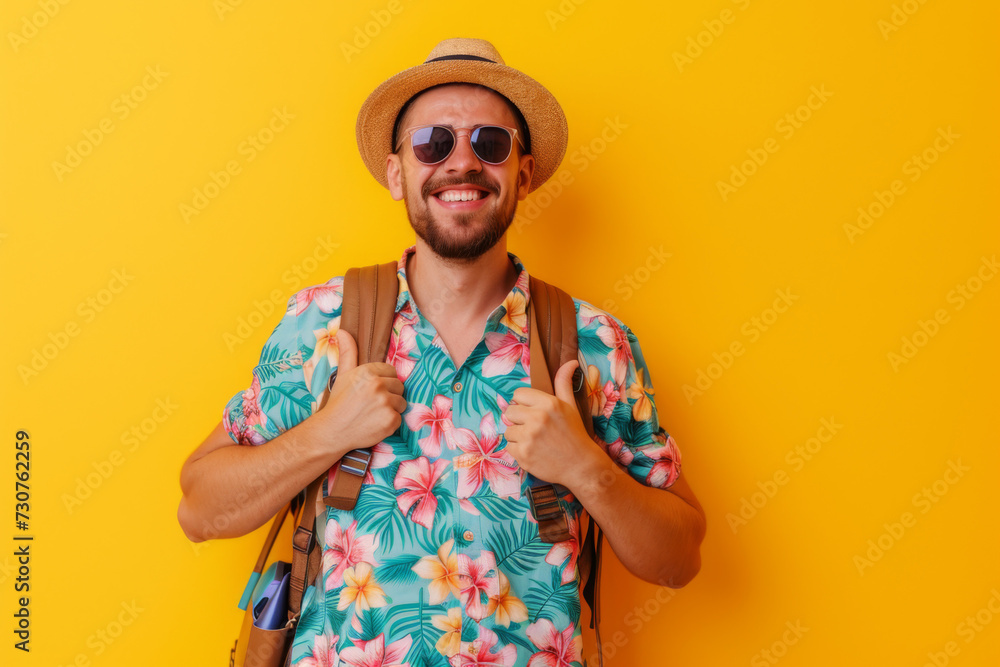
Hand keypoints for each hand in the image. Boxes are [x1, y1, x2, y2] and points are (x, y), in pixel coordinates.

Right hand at [311, 328, 406, 454]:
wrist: (332, 431)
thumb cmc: (338, 402)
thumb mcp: (343, 374)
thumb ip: (348, 352)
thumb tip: (343, 331)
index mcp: (368, 372)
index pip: (391, 371)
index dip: (383, 381)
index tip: (372, 391)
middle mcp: (379, 385)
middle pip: (399, 386)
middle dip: (389, 394)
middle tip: (372, 404)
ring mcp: (386, 403)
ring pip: (401, 402)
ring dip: (391, 408)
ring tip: (373, 413)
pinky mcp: (391, 420)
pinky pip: (399, 418)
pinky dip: (390, 423)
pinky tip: (375, 424)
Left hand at [501, 359, 600, 488]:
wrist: (581, 466)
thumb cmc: (575, 434)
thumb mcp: (570, 405)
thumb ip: (564, 383)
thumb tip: (570, 362)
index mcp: (548, 403)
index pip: (518, 394)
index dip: (524, 403)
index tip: (533, 412)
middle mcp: (537, 418)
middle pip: (509, 411)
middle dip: (519, 419)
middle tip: (534, 428)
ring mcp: (529, 437)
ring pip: (508, 430)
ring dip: (518, 436)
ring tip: (535, 441)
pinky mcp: (523, 454)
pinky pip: (509, 447)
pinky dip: (518, 451)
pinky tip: (533, 452)